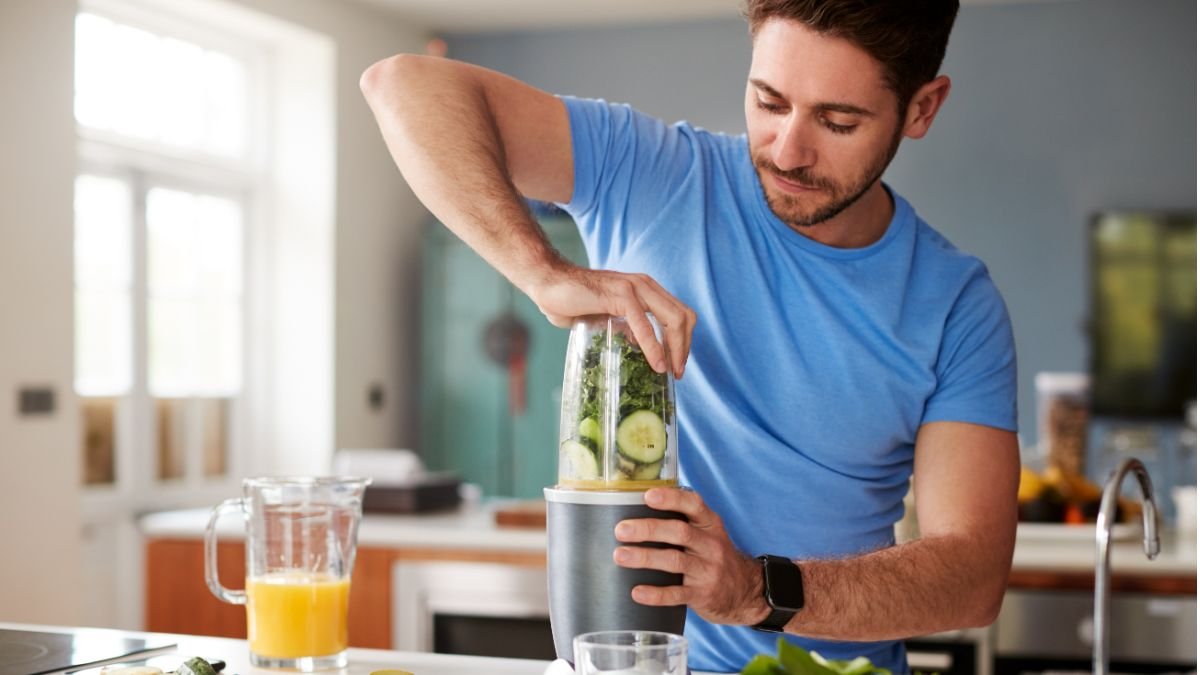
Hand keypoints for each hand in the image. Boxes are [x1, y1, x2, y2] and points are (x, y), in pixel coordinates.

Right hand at [527, 262, 695, 377]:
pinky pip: (644, 325)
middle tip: (678, 372)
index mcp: (645, 289)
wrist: (548, 283)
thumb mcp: (607, 317)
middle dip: (685, 348)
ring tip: (670, 371)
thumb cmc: (572, 300)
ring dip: (675, 349)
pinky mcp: (620, 295)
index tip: (677, 364)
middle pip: (684, 316)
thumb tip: (637, 346)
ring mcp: (635, 288)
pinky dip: (654, 346)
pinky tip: (656, 363)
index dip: (684, 340)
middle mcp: (645, 285)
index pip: (679, 313)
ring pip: (672, 319)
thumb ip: (625, 327)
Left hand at [613, 487, 768, 625]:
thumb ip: (684, 521)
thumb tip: (639, 506)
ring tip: (620, 556)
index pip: (693, 505)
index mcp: (710, 525)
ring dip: (645, 557)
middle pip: (680, 532)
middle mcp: (711, 545)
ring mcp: (708, 571)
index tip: (648, 496)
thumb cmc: (715, 557)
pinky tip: (637, 592)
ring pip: (675, 561)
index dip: (671, 498)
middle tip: (621, 530)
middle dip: (648, 529)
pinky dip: (656, 594)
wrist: (746, 592)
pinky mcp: (702, 595)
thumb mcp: (708, 534)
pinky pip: (678, 594)